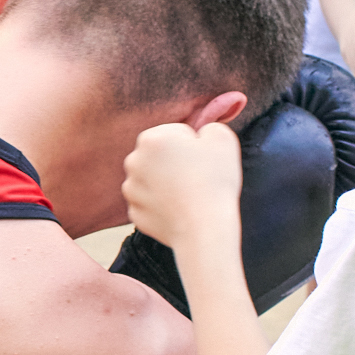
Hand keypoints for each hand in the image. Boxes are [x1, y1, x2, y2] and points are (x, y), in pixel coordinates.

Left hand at [122, 122, 241, 255]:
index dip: (193, 145)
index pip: (175, 133)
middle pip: (159, 156)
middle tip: (198, 177)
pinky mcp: (134, 213)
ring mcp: (131, 189)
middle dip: (175, 162)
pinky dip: (162, 206)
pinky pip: (150, 204)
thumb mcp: (223, 138)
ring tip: (189, 195)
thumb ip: (209, 126)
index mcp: (151, 138)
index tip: (203, 160)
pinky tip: (180, 210)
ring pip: (153, 180)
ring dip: (167, 184)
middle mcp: (133, 161)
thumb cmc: (214, 181)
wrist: (204, 228)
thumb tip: (200, 134)